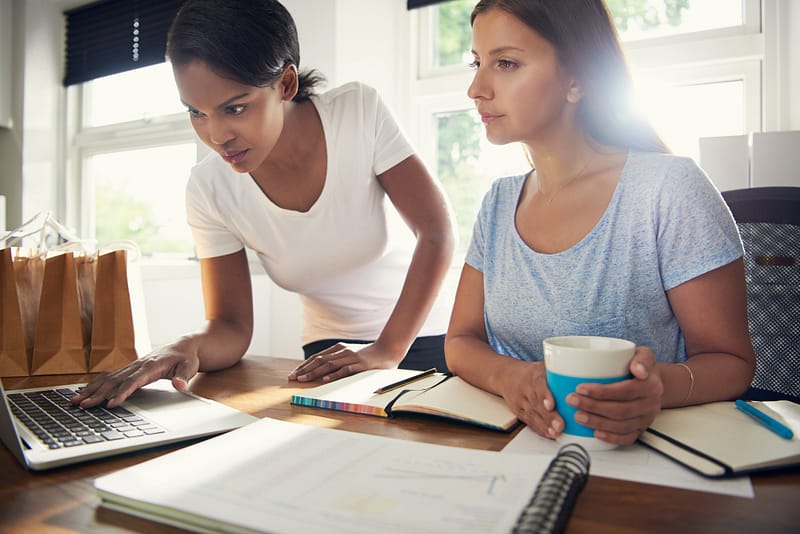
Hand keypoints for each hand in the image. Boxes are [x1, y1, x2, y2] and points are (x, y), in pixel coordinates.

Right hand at [69, 343, 199, 408]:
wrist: (183, 346)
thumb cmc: (186, 358)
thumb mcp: (190, 367)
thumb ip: (184, 376)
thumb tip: (180, 384)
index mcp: (151, 366)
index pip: (133, 381)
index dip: (122, 393)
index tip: (111, 404)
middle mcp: (138, 365)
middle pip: (115, 381)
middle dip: (98, 394)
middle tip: (83, 406)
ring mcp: (132, 366)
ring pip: (108, 379)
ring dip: (91, 390)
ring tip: (74, 401)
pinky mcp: (129, 369)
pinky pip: (109, 376)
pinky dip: (95, 384)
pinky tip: (84, 392)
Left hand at [288, 342, 400, 382]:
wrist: (389, 350)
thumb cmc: (369, 356)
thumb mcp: (351, 356)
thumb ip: (339, 361)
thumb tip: (324, 372)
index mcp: (339, 349)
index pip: (317, 357)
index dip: (304, 365)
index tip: (294, 373)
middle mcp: (342, 351)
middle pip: (319, 361)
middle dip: (304, 370)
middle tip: (292, 378)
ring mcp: (351, 357)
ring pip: (328, 365)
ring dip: (314, 373)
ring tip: (302, 380)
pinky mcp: (360, 364)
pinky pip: (345, 370)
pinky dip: (334, 375)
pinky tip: (324, 380)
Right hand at [498, 361, 562, 439]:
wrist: (506, 376)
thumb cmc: (531, 372)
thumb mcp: (543, 365)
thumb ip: (562, 371)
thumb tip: (591, 374)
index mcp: (533, 375)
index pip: (538, 384)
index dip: (544, 395)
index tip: (551, 404)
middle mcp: (525, 388)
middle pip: (537, 403)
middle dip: (549, 416)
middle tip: (560, 425)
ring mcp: (521, 401)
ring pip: (533, 414)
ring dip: (545, 425)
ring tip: (557, 432)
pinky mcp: (520, 412)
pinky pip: (530, 422)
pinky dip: (540, 429)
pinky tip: (550, 434)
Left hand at [565, 346, 663, 444]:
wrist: (652, 381)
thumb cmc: (640, 366)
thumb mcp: (643, 354)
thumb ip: (641, 358)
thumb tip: (638, 369)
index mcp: (651, 386)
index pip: (625, 391)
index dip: (602, 392)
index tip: (581, 388)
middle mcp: (650, 405)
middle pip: (620, 410)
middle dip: (593, 407)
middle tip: (572, 400)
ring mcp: (646, 419)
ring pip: (621, 426)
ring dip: (597, 422)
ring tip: (578, 416)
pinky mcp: (641, 429)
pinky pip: (627, 438)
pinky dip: (611, 437)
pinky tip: (596, 433)